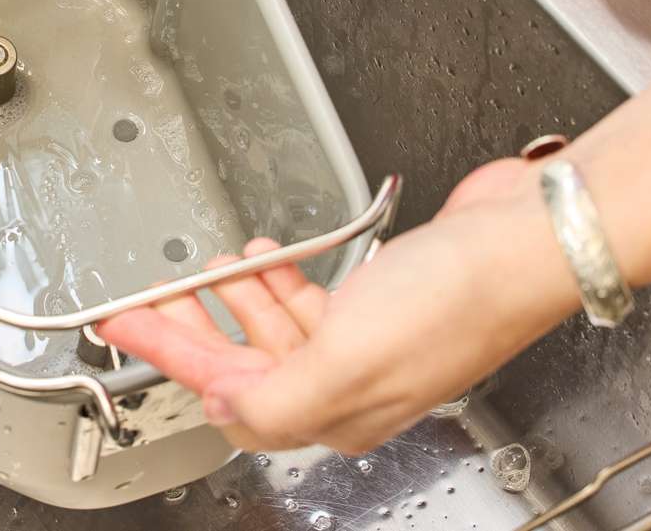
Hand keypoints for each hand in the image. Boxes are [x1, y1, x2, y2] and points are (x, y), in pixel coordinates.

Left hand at [97, 159, 581, 453]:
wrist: (527, 238)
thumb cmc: (456, 298)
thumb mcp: (348, 356)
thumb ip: (274, 392)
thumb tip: (217, 405)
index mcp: (337, 412)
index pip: (229, 393)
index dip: (170, 356)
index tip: (124, 327)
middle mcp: (352, 384)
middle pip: (245, 363)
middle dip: (192, 327)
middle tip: (147, 300)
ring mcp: (370, 341)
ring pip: (277, 329)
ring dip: (239, 297)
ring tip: (212, 268)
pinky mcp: (385, 299)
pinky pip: (311, 297)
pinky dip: (282, 276)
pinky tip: (271, 254)